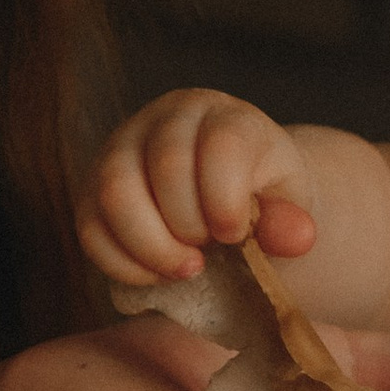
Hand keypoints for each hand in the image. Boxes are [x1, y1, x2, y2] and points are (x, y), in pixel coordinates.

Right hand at [78, 87, 318, 282]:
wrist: (224, 195)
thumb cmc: (258, 195)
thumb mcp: (286, 204)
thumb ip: (289, 220)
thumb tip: (298, 238)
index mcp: (223, 115)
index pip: (221, 143)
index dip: (226, 198)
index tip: (235, 234)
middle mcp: (166, 119)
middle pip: (165, 166)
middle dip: (190, 226)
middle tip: (211, 255)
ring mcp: (122, 148)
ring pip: (116, 192)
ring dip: (151, 246)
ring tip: (187, 270)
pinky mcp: (93, 187)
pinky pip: (91, 226)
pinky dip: (121, 262)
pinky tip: (156, 276)